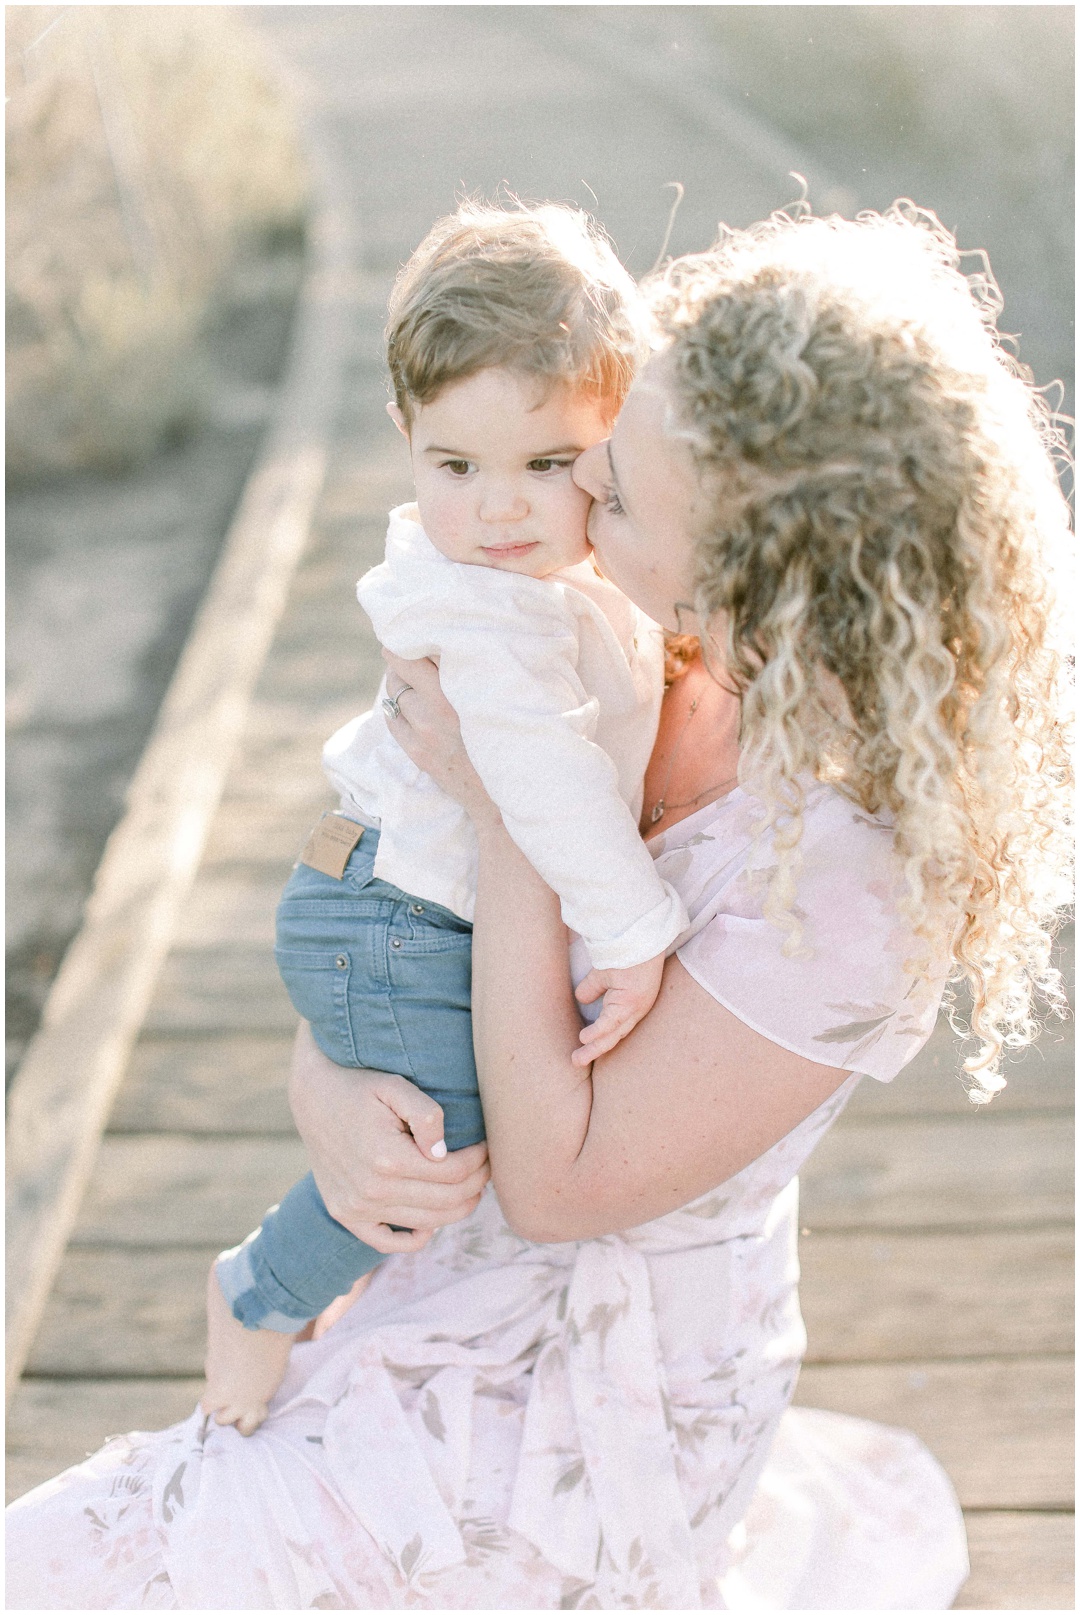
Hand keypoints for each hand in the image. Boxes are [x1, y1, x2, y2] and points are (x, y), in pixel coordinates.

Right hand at [288, 1023, 489, 1250]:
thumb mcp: (394, 1087)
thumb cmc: (360, 1085)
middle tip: (487, 1166)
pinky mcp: (346, 1215)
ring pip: (428, 1224)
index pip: (454, 1172)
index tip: (487, 1146)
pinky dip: (416, 1238)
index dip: (479, 1160)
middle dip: (477, 1183)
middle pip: (447, 1201)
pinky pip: (387, 1243)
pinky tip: (432, 1220)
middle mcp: (372, 1190)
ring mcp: (357, 1208)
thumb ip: (426, 1115)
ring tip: (470, 1186)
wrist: (313, 1095)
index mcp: (388, 1158)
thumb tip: (444, 1153)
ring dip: (458, 1207)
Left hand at [382, 651, 497, 825]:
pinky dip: (396, 707)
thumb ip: (483, 671)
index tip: (419, 629)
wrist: (507, 796)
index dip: (419, 636)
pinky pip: (392, 718)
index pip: (425, 649)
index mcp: (465, 691)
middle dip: (402, 655)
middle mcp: (441, 710)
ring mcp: (425, 733)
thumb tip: (462, 641)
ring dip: (398, 680)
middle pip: (401, 666)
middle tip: (408, 649)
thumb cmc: (514, 740)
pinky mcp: (417, 753)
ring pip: (394, 691)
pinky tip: (408, 705)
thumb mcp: (504, 700)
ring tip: (409, 677)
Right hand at [572, 953, 664, 1065]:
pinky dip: (598, 1031)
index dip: (600, 1041)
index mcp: (632, 1005)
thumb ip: (593, 988)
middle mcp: (636, 1010)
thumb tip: (580, 999)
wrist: (640, 937)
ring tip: (578, 1058)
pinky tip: (584, 1039)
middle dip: (594, 1051)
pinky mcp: (631, 1001)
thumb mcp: (604, 975)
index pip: (615, 1029)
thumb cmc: (627, 953)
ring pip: (612, 1034)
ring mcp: (635, 1007)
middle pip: (614, 1037)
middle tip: (577, 1061)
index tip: (585, 1050)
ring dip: (594, 1048)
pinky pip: (612, 1021)